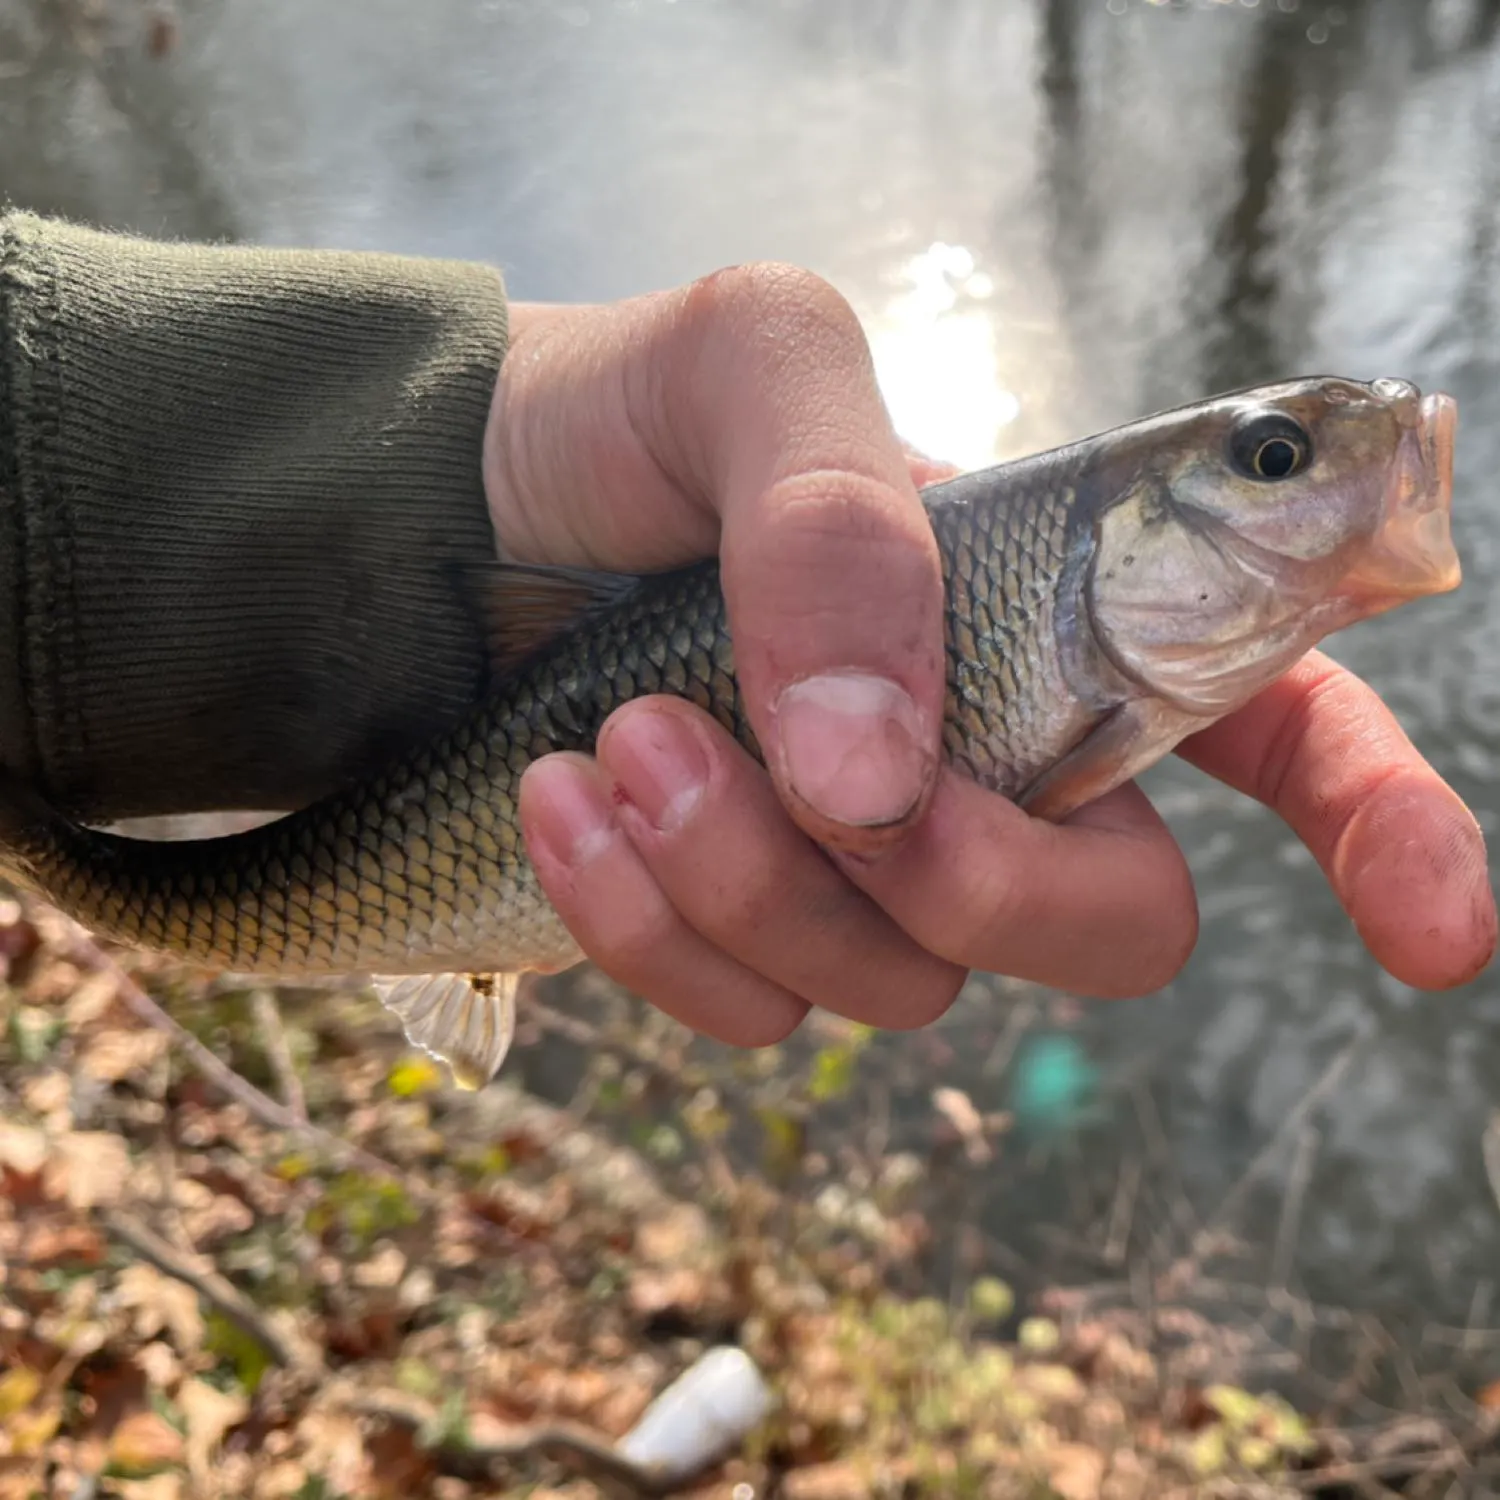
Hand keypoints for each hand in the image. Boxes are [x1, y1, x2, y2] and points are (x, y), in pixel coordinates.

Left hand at [483, 266, 1495, 1044]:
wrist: (453, 508)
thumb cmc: (631, 414)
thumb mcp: (755, 362)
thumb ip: (840, 524)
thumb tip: (881, 777)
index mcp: (1064, 610)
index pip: (1284, 726)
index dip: (1381, 827)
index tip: (1430, 933)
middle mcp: (994, 760)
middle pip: (1107, 926)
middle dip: (973, 887)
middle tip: (822, 774)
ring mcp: (869, 865)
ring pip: (900, 987)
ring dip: (752, 878)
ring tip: (620, 737)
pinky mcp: (743, 930)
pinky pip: (745, 1014)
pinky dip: (644, 924)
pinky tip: (562, 798)